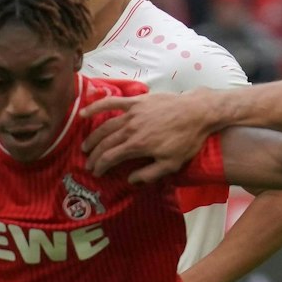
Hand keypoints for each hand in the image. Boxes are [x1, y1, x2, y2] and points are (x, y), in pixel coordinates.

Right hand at [81, 90, 216, 182]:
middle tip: (88, 164)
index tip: (96, 173)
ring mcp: (132, 113)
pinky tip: (84, 113)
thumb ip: (149, 174)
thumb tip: (130, 180)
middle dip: (94, 155)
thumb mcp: (171, 164)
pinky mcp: (136, 102)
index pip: (110, 157)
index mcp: (137, 145)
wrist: (197, 112)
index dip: (100, 167)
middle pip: (105, 143)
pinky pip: (112, 102)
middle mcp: (130, 129)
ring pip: (105, 126)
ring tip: (85, 146)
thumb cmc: (186, 140)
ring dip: (93, 137)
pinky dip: (97, 106)